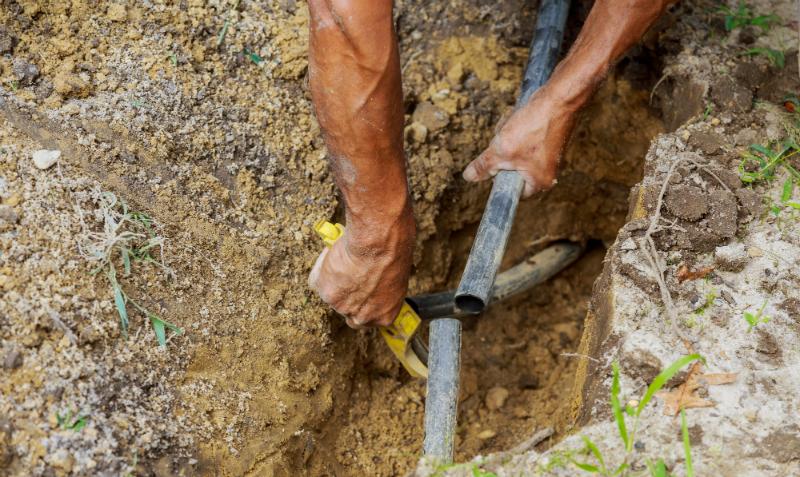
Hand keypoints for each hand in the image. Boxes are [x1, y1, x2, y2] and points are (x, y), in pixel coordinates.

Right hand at [308, 212, 414, 327]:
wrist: (378, 245)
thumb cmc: (394, 254)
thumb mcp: (397, 279)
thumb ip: (383, 290)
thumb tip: (375, 284)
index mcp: (383, 317)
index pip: (369, 319)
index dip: (363, 304)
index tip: (361, 290)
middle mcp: (362, 318)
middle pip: (348, 312)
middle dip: (346, 297)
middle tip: (348, 275)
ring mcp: (340, 306)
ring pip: (331, 294)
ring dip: (334, 279)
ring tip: (346, 258)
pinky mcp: (324, 291)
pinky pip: (318, 280)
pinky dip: (322, 267)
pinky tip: (335, 254)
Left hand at [462, 88, 577, 196]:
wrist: (558, 99)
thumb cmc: (536, 126)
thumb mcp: (501, 150)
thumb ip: (484, 166)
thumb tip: (470, 176)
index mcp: (539, 181)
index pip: (511, 190)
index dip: (498, 177)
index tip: (492, 165)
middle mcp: (546, 171)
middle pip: (510, 168)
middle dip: (502, 152)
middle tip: (504, 141)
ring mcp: (547, 154)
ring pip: (513, 151)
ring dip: (507, 137)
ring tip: (513, 126)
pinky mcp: (545, 139)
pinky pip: (522, 138)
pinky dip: (516, 128)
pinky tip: (518, 119)